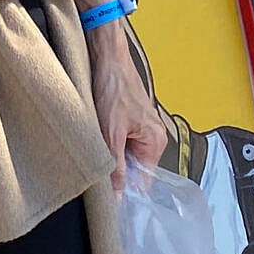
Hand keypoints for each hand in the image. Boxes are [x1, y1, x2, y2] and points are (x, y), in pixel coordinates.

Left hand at [87, 20, 167, 192]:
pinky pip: (121, 140)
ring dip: (111, 152)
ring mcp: (143, 127)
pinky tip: (99, 131)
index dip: (125, 189)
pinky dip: (109, 139)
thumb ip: (115, 168)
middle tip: (97, 162)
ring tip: (98, 141)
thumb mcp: (111, 134)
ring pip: (125, 154)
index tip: (106, 193)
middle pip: (134, 168)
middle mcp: (154, 136)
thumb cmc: (113, 88)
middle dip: (115, 168)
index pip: (143, 181)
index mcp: (155, 142)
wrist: (107, 57)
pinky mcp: (131, 119)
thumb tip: (117, 197)